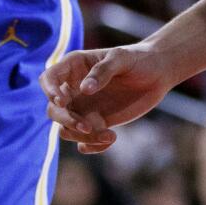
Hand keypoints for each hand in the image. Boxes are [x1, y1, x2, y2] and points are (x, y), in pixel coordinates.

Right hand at [41, 43, 174, 153]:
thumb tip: (84, 90)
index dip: (49, 91)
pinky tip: (110, 140)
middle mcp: (74, 89)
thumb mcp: (122, 58)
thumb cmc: (138, 59)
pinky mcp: (96, 123)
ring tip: (110, 135)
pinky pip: (83, 141)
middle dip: (67, 121)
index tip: (62, 101)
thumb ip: (103, 71)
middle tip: (88, 126)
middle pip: (54, 110)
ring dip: (82, 137)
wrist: (157, 74)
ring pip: (66, 129)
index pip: (48, 79)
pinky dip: (91, 146)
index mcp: (74, 67)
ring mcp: (83, 108)